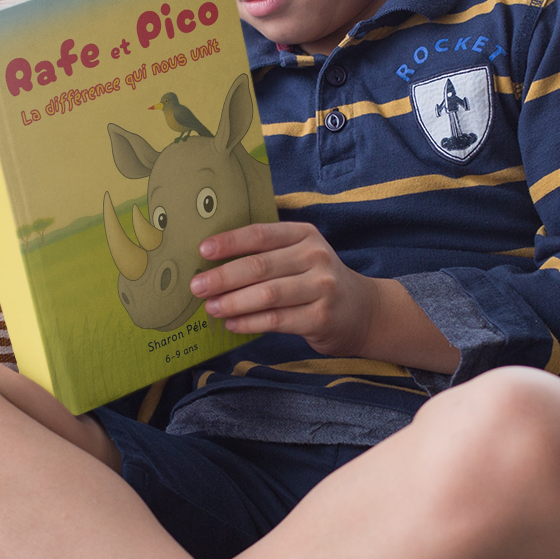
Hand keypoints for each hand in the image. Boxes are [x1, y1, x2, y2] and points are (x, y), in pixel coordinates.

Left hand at [190, 222, 385, 358]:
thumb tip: (213, 261)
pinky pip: (277, 320)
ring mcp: (321, 287)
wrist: (362, 310)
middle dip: (223, 277)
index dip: (230, 242)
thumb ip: (267, 253)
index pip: (261, 234)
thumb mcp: (301, 254)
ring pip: (267, 295)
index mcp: (304, 234)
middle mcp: (315, 257)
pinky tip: (232, 324)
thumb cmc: (316, 280)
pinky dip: (250, 322)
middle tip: (197, 286)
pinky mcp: (321, 317)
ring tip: (210, 308)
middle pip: (260, 266)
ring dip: (233, 302)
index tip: (202, 251)